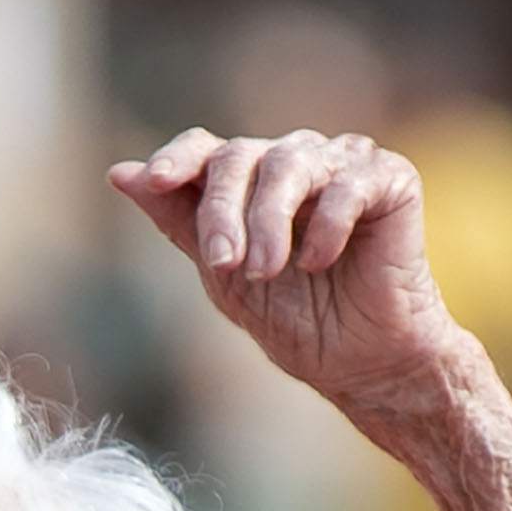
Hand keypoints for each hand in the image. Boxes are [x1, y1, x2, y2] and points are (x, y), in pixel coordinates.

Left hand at [109, 128, 458, 405]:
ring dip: (269, 222)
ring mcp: (342, 164)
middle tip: (224, 263)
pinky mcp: (391, 178)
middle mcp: (294, 161)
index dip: (178, 158)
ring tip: (266, 271)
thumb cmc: (294, 319)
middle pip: (240, 155)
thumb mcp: (221, 276)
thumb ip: (177, 222)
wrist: (361, 361)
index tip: (156, 182)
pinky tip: (319, 261)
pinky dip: (326, 225)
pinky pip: (347, 183)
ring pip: (289, 163)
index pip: (207, 149)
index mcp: (249, 182)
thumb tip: (120, 174)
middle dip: (222, 209)